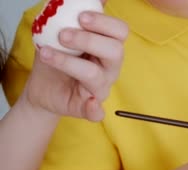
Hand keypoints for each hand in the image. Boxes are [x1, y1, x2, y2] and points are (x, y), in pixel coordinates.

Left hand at [20, 0, 127, 121]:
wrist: (42, 87)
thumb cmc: (57, 57)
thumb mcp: (61, 31)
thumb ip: (76, 15)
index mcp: (107, 47)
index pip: (120, 32)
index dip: (104, 23)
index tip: (81, 17)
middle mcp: (109, 67)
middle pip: (115, 52)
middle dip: (89, 40)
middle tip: (63, 35)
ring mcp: (100, 88)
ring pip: (97, 75)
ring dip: (70, 63)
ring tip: (47, 53)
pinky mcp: (88, 108)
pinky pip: (96, 111)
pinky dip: (94, 108)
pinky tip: (89, 101)